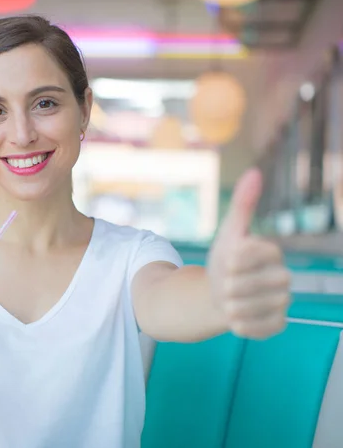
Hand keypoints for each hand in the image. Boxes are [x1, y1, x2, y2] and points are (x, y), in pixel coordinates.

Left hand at [207, 169, 290, 339]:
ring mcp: (282, 303)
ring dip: (231, 305)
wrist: (217, 294)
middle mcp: (283, 278)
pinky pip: (258, 329)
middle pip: (253, 284)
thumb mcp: (228, 233)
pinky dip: (240, 324)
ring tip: (226, 300)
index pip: (257, 252)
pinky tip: (233, 317)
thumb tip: (254, 172)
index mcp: (273, 253)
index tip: (226, 258)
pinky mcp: (276, 325)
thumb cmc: (224, 262)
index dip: (235, 257)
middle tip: (223, 284)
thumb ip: (242, 205)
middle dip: (229, 284)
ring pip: (254, 307)